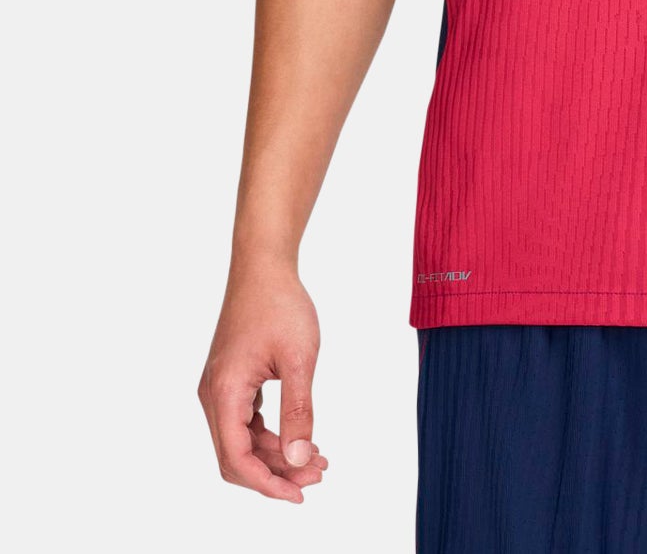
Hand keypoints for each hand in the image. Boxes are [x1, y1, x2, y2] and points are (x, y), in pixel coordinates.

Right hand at [198, 263, 330, 501]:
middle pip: (237, 455)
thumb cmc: (280, 305)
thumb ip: (299, 412)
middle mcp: (213, 395)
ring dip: (275, 454)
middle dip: (276, 471)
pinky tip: (298, 437)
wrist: (264, 267)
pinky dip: (269, 435)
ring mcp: (219, 387)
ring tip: (315, 458)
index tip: (299, 494)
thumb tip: (300, 459)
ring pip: (241, 440)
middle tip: (317, 474)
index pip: (237, 458)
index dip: (267, 483)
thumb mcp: (299, 359)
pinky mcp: (229, 380)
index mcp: (224, 392)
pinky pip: (243, 421)